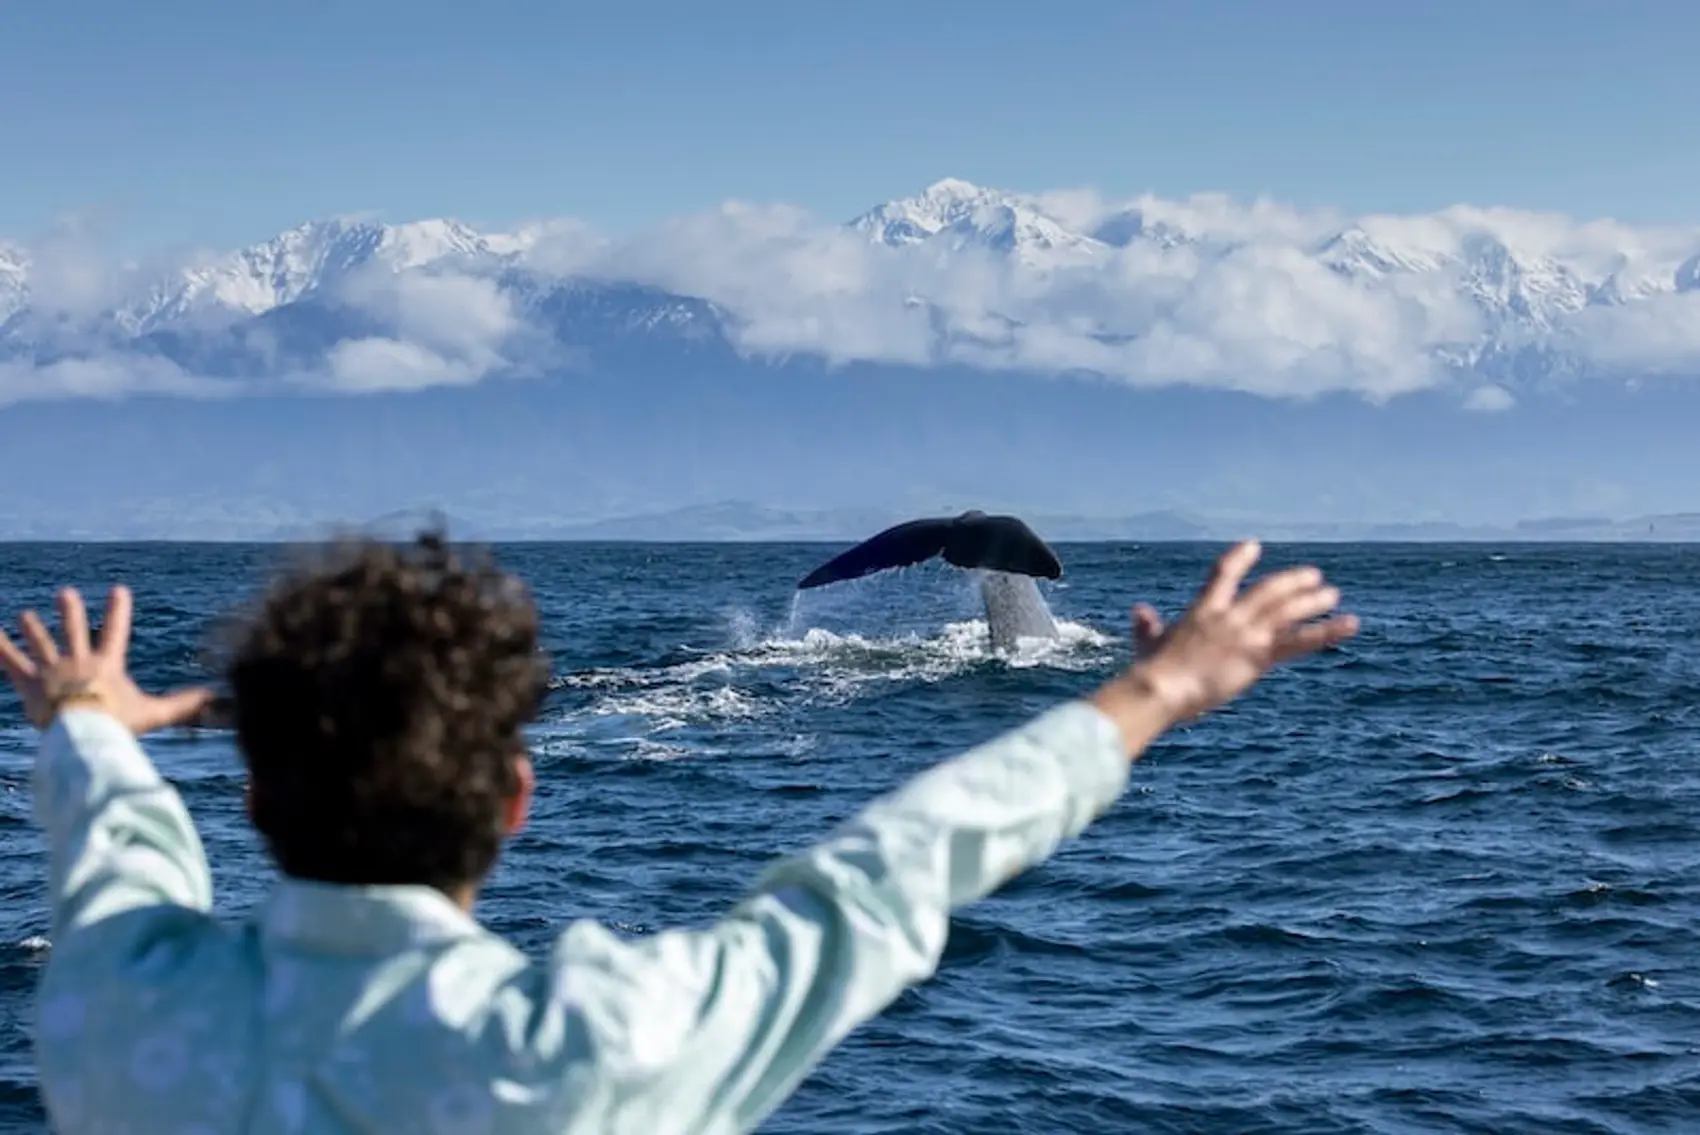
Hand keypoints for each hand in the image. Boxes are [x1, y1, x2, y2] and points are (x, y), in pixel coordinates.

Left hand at [0, 585, 212, 734]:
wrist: (83, 729)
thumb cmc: (118, 722)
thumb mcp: (153, 713)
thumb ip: (182, 704)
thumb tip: (215, 697)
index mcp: (107, 665)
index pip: (116, 631)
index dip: (118, 610)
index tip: (119, 589)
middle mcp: (78, 661)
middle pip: (73, 630)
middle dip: (69, 611)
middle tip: (64, 594)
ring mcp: (52, 670)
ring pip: (40, 644)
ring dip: (33, 629)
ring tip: (25, 616)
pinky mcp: (29, 682)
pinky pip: (10, 662)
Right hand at [1094, 540, 1358, 738]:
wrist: (1163, 687)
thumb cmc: (1152, 670)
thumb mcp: (1149, 643)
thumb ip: (1147, 626)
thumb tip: (1139, 611)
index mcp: (1203, 610)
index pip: (1223, 574)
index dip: (1240, 558)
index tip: (1254, 545)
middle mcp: (1230, 616)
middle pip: (1268, 589)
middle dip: (1292, 581)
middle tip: (1313, 576)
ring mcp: (1246, 633)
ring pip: (1288, 609)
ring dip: (1312, 600)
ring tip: (1333, 594)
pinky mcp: (1259, 655)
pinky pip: (1300, 641)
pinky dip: (1328, 631)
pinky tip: (1350, 624)